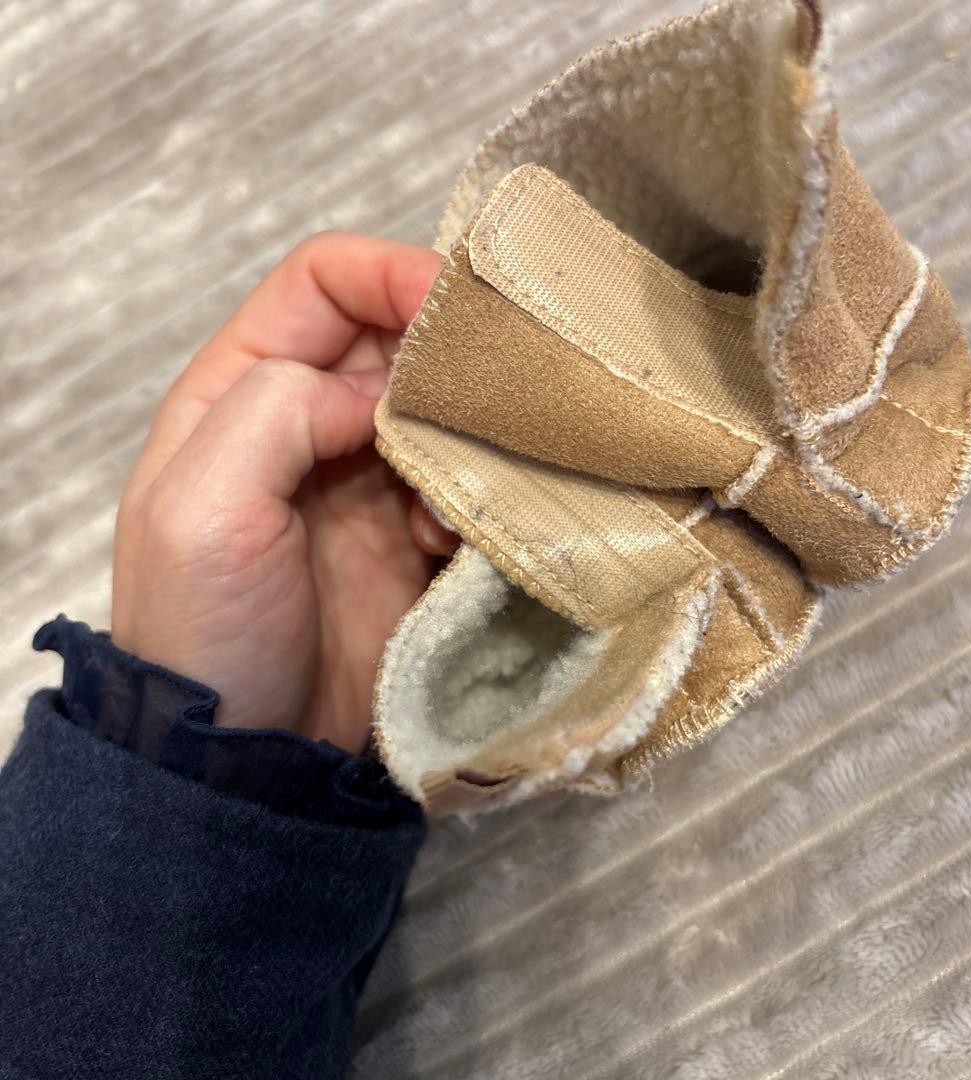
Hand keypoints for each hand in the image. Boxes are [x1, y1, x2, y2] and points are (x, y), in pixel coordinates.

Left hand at [111, 232, 455, 753]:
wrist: (250, 755)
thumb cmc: (204, 631)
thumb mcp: (200, 508)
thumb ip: (278, 410)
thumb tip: (376, 394)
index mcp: (241, 390)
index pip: (325, 283)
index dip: (392, 274)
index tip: (455, 306)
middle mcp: (309, 422)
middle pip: (398, 340)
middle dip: (451, 352)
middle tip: (499, 386)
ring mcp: (366, 481)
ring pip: (442, 410)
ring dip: (471, 432)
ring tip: (470, 481)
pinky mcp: (412, 537)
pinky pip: (466, 484)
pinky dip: (480, 497)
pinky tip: (457, 538)